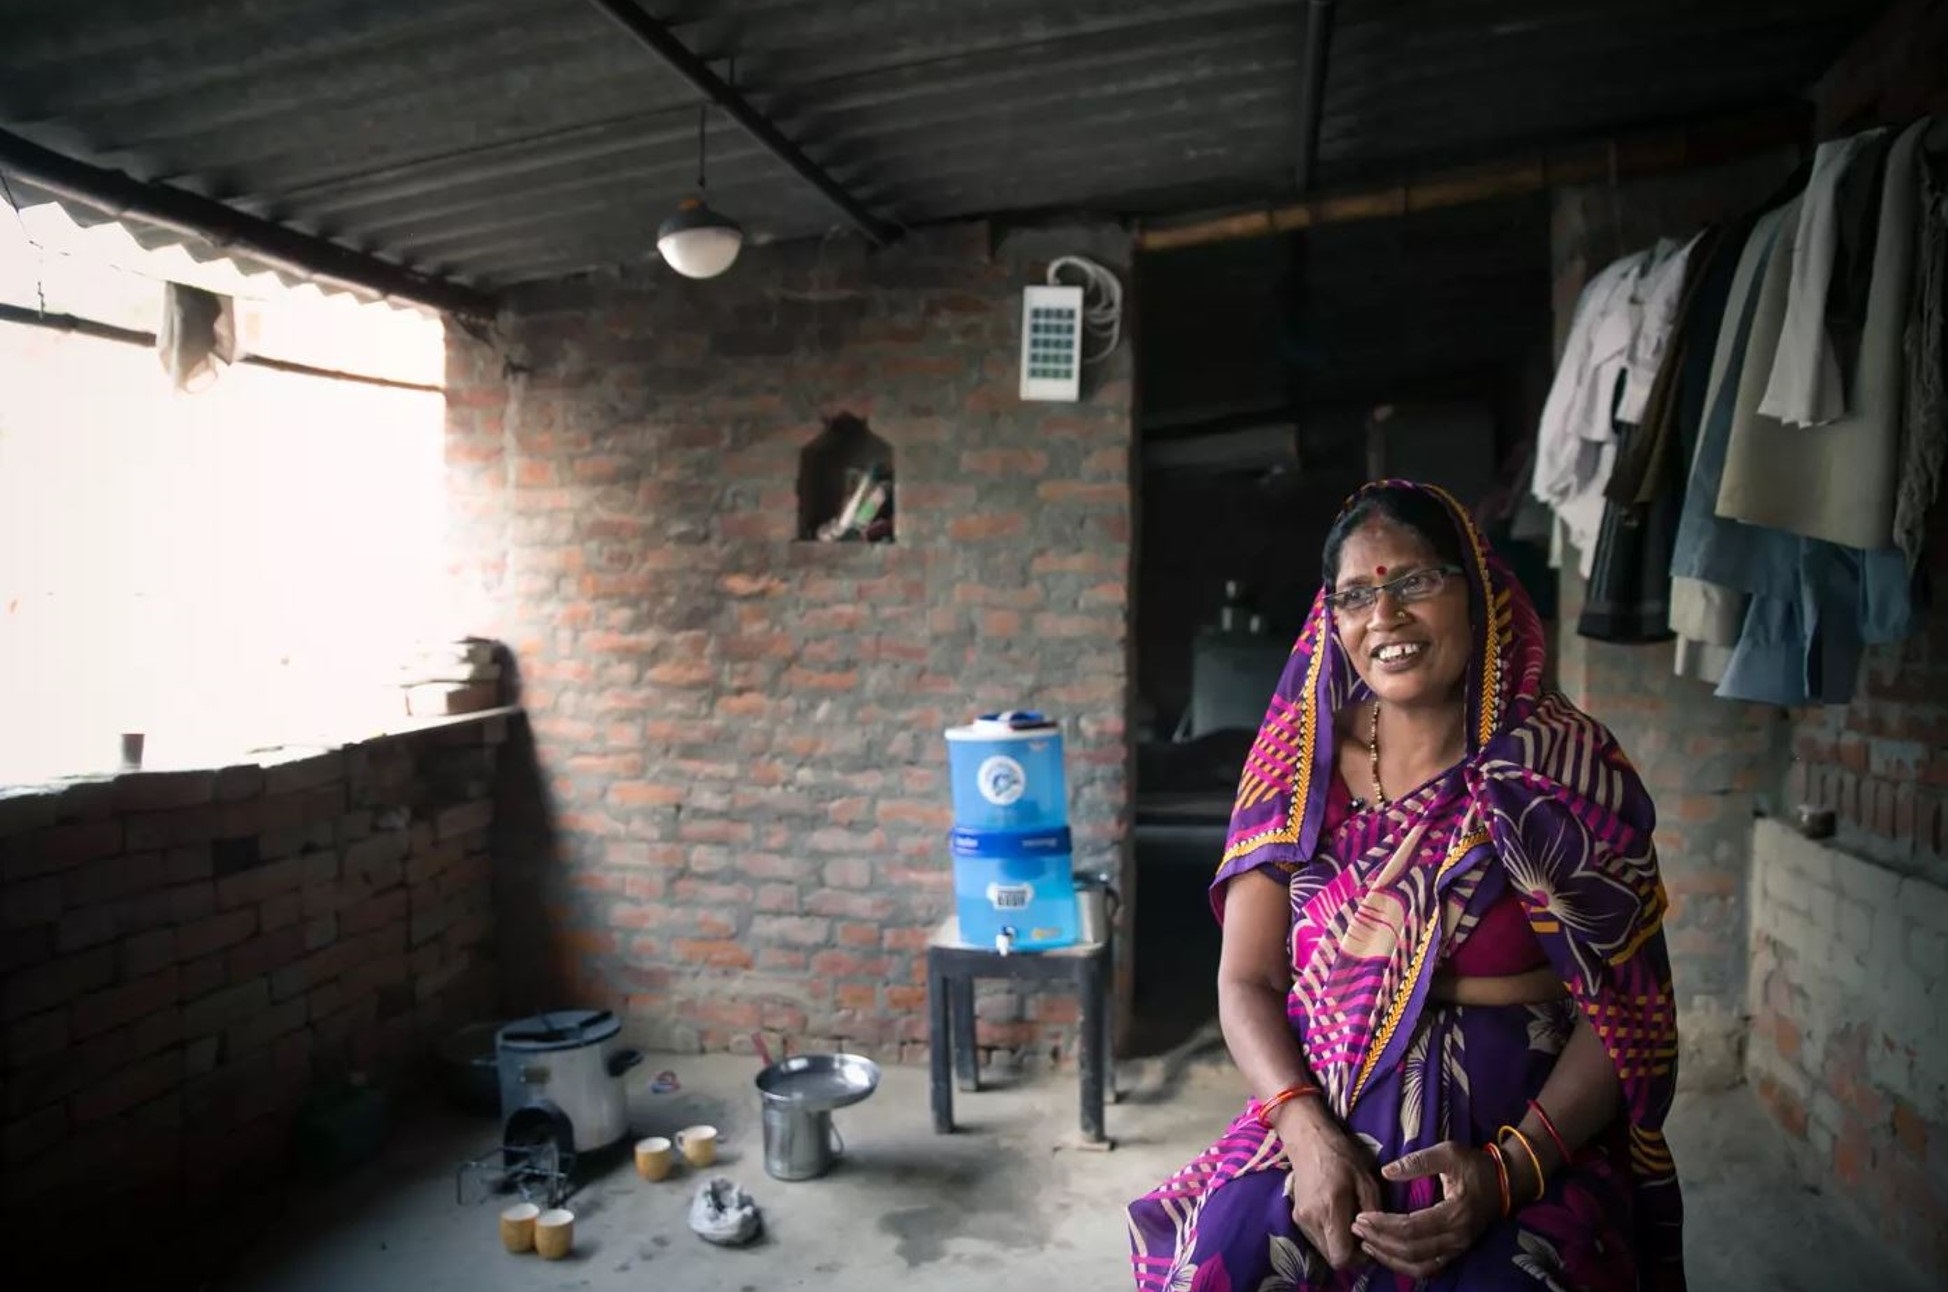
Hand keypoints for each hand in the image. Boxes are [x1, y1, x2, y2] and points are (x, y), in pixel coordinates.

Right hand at [1277, 1103, 1381, 1269]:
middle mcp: (1311, 1219)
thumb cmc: (1342, 1157)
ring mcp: (1300, 1219)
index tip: (1368, 1240)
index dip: (1359, 1257)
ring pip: (1324, 1250)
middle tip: (1362, 1231)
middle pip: (1333, 1258)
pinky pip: (1317, 1239)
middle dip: (1350, 1252)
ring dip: (1339, 1244)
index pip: (1341, 1257)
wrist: (1308, 1140)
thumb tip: (1376, 1238)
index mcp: (1330, 1208)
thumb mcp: (1367, 1181)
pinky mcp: (1296, 1217)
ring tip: (1349, 1220)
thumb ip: (1373, 1213)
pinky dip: (1329, 1235)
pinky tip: (1336, 1216)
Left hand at [1352, 1141, 1501, 1278]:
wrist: (1504, 1183)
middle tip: (1356, 1226)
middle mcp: (1456, 1238)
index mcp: (1454, 1214)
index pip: (1412, 1227)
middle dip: (1380, 1240)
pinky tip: (1385, 1253)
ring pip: (1418, 1265)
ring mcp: (1456, 1248)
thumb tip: (1386, 1171)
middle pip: (1411, 1250)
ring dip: (1389, 1257)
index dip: (1384, 1224)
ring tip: (1365, 1242)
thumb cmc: (1475, 1166)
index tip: (1362, 1215)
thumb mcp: (1449, 1152)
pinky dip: (1403, 1265)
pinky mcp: (1454, 1252)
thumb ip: (1417, 1161)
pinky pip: (1426, 1267)